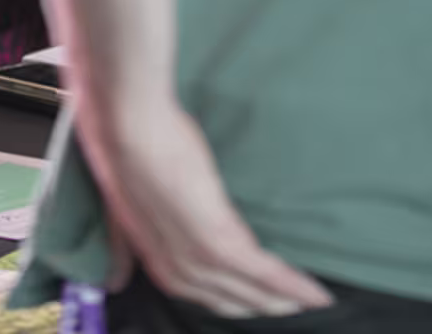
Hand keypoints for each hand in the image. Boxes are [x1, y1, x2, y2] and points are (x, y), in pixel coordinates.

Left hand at [74, 91, 333, 319]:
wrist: (132, 126)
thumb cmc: (128, 153)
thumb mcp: (121, 213)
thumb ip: (122, 249)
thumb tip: (115, 280)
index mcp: (156, 262)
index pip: (204, 296)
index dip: (234, 301)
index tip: (258, 301)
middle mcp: (176, 271)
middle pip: (230, 302)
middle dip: (262, 306)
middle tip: (293, 306)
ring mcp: (197, 258)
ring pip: (250, 293)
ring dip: (283, 300)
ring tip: (309, 301)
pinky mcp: (219, 241)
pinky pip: (264, 273)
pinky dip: (293, 285)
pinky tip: (316, 294)